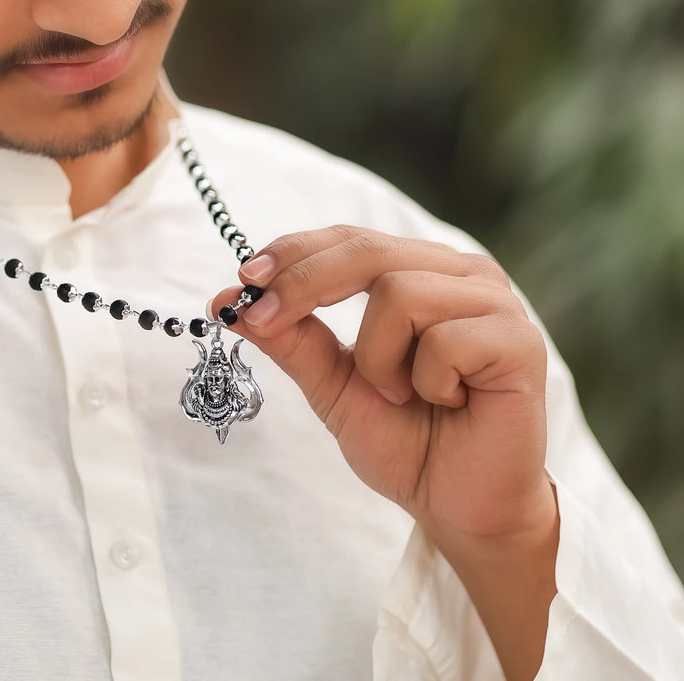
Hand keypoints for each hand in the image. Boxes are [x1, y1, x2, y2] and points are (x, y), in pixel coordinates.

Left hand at [208, 225, 555, 544]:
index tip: (242, 278)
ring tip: (400, 393)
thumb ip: (289, 337)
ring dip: (378, 357)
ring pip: (399, 292)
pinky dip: (425, 380)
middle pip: (366, 250)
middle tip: (263, 318)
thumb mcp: (331, 383)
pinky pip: (443, 339)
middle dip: (304, 283)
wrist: (460, 507)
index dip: (293, 252)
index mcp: (420, 270)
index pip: (348, 239)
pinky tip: (446, 401)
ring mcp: (496, 302)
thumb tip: (226, 297)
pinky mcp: (520, 341)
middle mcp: (461, 274)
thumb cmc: (405, 440)